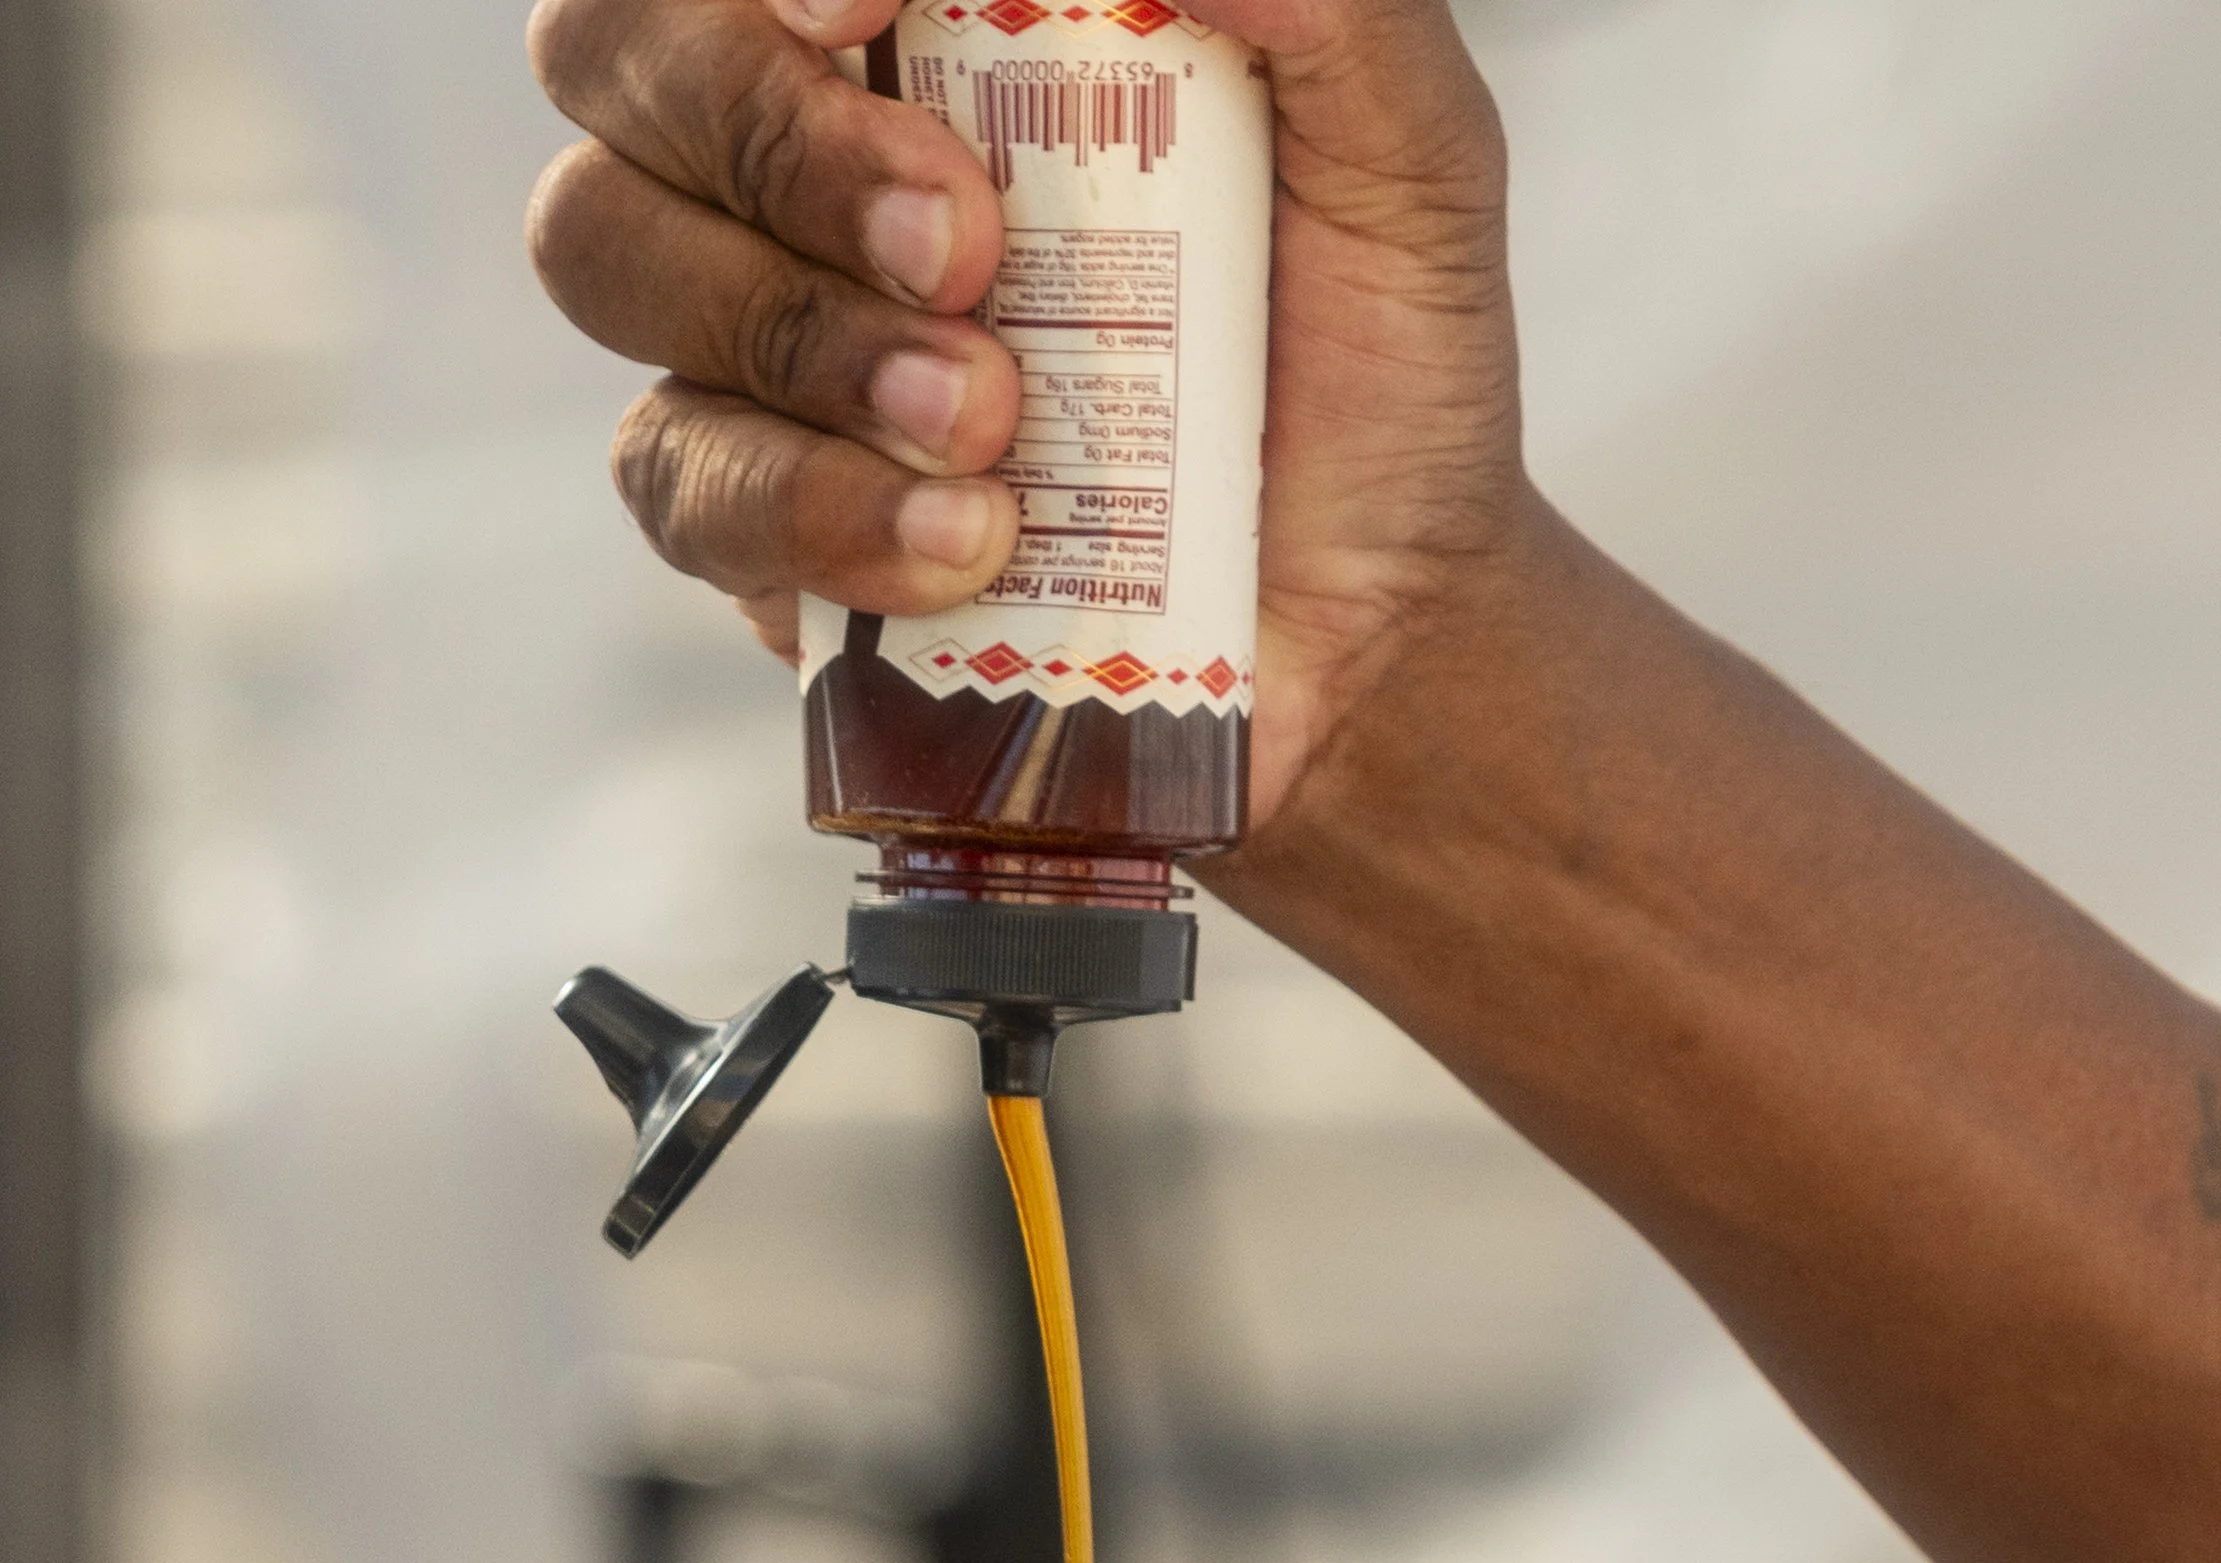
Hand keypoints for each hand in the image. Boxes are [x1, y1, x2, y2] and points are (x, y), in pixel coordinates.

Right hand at [524, 0, 1526, 830]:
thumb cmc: (1376, 371)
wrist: (1379, 633)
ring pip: (609, 252)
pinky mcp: (762, 528)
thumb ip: (1315, 4)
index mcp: (931, 28)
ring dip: (796, 331)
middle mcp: (804, 162)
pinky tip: (969, 545)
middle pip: (618, 57)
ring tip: (988, 421)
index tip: (873, 5)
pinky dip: (816, 508)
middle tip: (965, 244)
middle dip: (774, 136)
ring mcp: (759, 342)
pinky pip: (683, 483)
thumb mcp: (1402, 155)